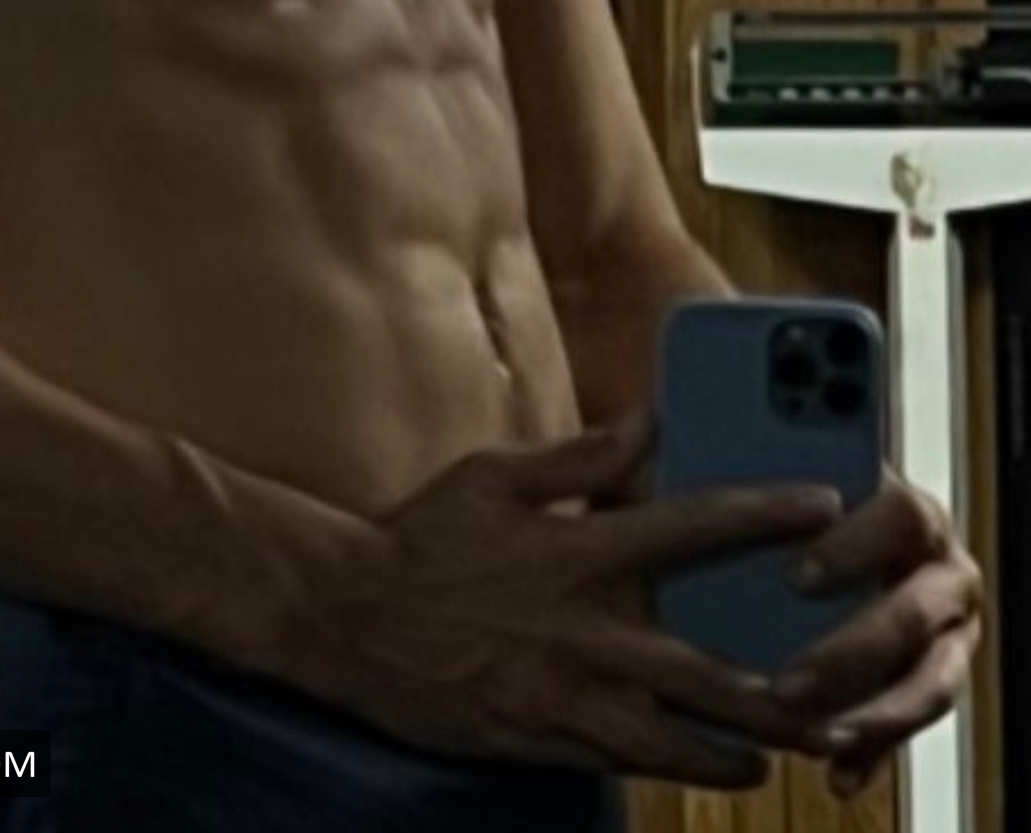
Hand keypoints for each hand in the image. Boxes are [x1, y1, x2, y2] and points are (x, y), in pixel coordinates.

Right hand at [282, 418, 846, 789]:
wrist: (346, 615)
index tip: (822, 502)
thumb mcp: (496, 474)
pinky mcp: (539, 738)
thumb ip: (581, 457)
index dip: (763, 513)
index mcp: (579, 553)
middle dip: (783, 684)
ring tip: (793, 744)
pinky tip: (716, 766)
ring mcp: (562, 695)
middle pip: (706, 667)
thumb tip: (650, 420)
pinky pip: (622, 761)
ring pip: (675, 737)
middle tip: (842, 689)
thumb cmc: (424, 535)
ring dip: (741, 745)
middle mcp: (583, 630)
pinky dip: (677, 766)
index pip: (691, 527)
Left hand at [770, 474, 982, 798]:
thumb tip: (709, 453)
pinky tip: (838, 775)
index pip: (899, 513)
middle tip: (786, 683)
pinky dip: (875, 753)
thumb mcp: (792, 480)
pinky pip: (915, 729)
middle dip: (851, 652)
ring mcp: (952, 636)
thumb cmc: (808, 507)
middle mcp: (945, 573)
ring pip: (930, 683)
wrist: (842, 544)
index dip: (852, 546)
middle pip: (913, 612)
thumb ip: (763, 475)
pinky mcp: (936, 686)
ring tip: (815, 738)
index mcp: (913, 511)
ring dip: (873, 715)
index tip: (794, 579)